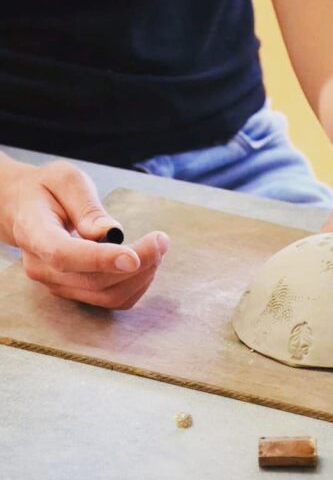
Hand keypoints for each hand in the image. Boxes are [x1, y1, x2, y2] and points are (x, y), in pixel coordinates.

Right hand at [3, 159, 168, 309]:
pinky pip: (113, 299)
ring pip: (108, 295)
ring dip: (143, 275)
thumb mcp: (65, 179)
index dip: (101, 260)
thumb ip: (86, 206)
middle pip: (95, 281)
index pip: (64, 255)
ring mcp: (57, 284)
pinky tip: (147, 262)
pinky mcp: (75, 292)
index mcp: (34, 232)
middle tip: (162, 239)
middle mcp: (42, 267)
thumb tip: (110, 232)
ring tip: (157, 247)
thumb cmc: (47, 190)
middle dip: (139, 262)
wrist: (24, 209)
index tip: (134, 257)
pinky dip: (138, 284)